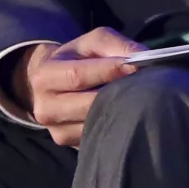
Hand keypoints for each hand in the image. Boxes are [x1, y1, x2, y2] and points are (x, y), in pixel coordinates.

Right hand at [10, 28, 143, 147]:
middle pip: (89, 104)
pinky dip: (118, 125)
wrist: (58, 82)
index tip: (136, 66)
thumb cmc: (80, 58)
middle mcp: (45, 108)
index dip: (109, 71)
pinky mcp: (71, 145)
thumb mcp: (93, 42)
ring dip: (122, 111)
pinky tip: (128, 114)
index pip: (78, 76)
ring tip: (138, 99)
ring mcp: (57, 131)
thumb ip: (115, 45)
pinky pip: (100, 136)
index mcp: (44, 76)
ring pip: (97, 123)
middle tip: (144, 85)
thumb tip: (142, 60)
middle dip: (119, 93)